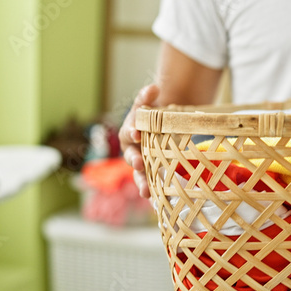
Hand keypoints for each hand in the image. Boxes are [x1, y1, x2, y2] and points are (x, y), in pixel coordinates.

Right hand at [120, 84, 160, 198]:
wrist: (162, 127)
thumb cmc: (152, 115)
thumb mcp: (148, 104)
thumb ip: (147, 97)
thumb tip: (154, 87)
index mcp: (130, 133)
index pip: (128, 132)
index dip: (132, 132)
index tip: (137, 132)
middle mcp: (133, 150)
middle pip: (131, 157)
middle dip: (135, 160)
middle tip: (139, 163)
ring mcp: (143, 164)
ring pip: (140, 175)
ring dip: (142, 183)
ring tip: (146, 193)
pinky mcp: (153, 174)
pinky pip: (152, 184)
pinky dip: (155, 194)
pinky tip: (159, 204)